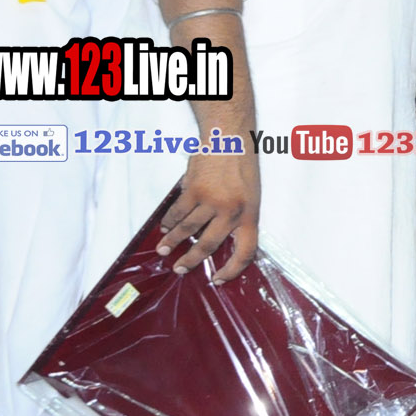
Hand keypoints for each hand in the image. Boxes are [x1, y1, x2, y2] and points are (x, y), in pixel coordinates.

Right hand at [160, 151, 260, 280]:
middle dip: (192, 260)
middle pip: (209, 245)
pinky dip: (169, 221)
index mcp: (251, 213)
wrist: (230, 136)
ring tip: (164, 249)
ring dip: (173, 242)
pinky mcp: (194, 191)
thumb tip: (217, 238)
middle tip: (180, 268)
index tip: (219, 280)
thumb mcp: (250, 193)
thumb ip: (237, 215)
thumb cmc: (242, 163)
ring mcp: (212, 201)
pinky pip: (177, 213)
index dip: (233, 270)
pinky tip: (164, 226)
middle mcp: (233, 211)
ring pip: (188, 230)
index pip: (246, 251)